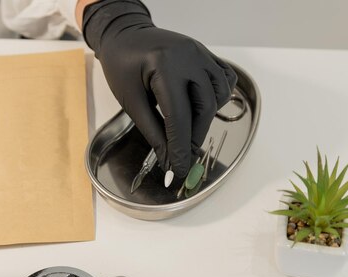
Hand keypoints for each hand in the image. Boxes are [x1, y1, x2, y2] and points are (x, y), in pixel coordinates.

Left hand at [82, 0, 236, 176]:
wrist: (125, 35)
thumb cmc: (122, 65)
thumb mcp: (131, 101)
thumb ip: (152, 131)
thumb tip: (168, 160)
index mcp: (164, 66)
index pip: (178, 116)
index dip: (180, 148)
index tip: (178, 170)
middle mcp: (188, 56)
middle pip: (203, 108)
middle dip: (194, 137)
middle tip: (182, 154)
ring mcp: (200, 53)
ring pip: (218, 96)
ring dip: (207, 119)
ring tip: (188, 128)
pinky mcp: (206, 54)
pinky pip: (224, 79)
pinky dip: (217, 97)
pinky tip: (202, 106)